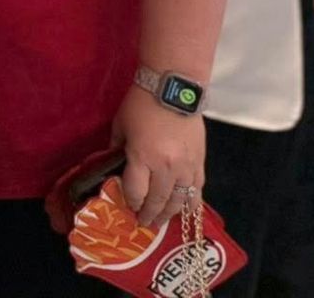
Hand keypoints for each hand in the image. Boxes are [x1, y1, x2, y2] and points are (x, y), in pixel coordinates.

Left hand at [111, 84, 204, 230]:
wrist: (173, 89)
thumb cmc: (141, 104)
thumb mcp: (120, 126)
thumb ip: (116, 149)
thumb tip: (113, 166)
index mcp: (142, 157)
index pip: (136, 192)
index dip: (130, 202)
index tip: (127, 207)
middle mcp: (166, 167)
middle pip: (158, 200)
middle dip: (149, 214)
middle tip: (144, 224)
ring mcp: (186, 167)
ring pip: (179, 201)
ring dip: (169, 214)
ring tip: (161, 222)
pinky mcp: (200, 163)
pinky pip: (197, 190)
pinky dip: (190, 202)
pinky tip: (184, 209)